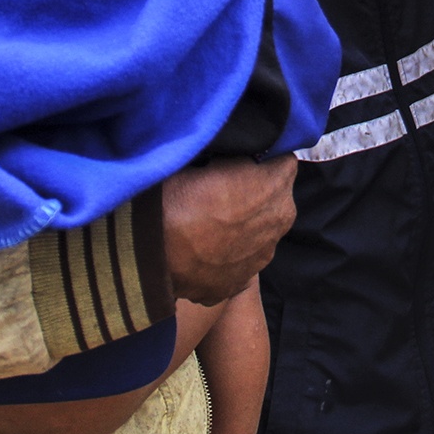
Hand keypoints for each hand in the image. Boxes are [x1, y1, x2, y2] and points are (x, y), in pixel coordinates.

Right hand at [161, 156, 297, 304]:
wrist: (154, 252)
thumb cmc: (178, 196)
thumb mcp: (207, 154)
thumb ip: (235, 153)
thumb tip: (238, 152)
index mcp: (277, 184)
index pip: (280, 161)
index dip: (259, 160)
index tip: (238, 160)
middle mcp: (280, 220)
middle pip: (275, 197)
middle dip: (256, 193)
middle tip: (220, 190)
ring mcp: (263, 255)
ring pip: (260, 231)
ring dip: (244, 225)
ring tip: (208, 222)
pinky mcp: (241, 281)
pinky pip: (240, 260)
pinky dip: (227, 254)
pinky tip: (203, 249)